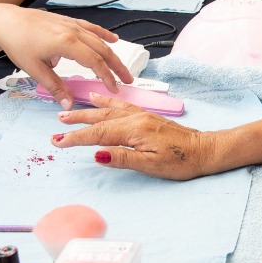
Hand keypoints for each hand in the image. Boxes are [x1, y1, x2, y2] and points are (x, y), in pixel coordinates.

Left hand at [0, 6, 131, 106]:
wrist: (6, 21)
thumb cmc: (18, 43)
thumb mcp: (35, 69)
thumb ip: (55, 87)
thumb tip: (69, 105)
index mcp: (67, 43)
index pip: (95, 62)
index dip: (107, 76)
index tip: (114, 88)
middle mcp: (73, 31)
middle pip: (102, 50)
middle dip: (116, 66)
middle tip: (127, 81)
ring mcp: (71, 24)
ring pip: (99, 39)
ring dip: (113, 53)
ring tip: (122, 67)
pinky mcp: (67, 21)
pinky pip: (90, 28)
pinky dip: (103, 34)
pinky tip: (113, 39)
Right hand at [50, 95, 216, 179]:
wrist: (204, 150)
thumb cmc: (181, 161)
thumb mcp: (151, 165)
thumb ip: (123, 158)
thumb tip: (97, 154)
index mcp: (135, 130)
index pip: (98, 135)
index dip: (76, 138)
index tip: (58, 141)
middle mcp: (136, 119)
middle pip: (100, 119)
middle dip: (77, 123)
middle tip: (57, 126)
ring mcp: (141, 115)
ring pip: (108, 110)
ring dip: (87, 111)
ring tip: (70, 112)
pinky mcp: (146, 116)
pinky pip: (121, 105)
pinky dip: (107, 101)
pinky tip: (98, 97)